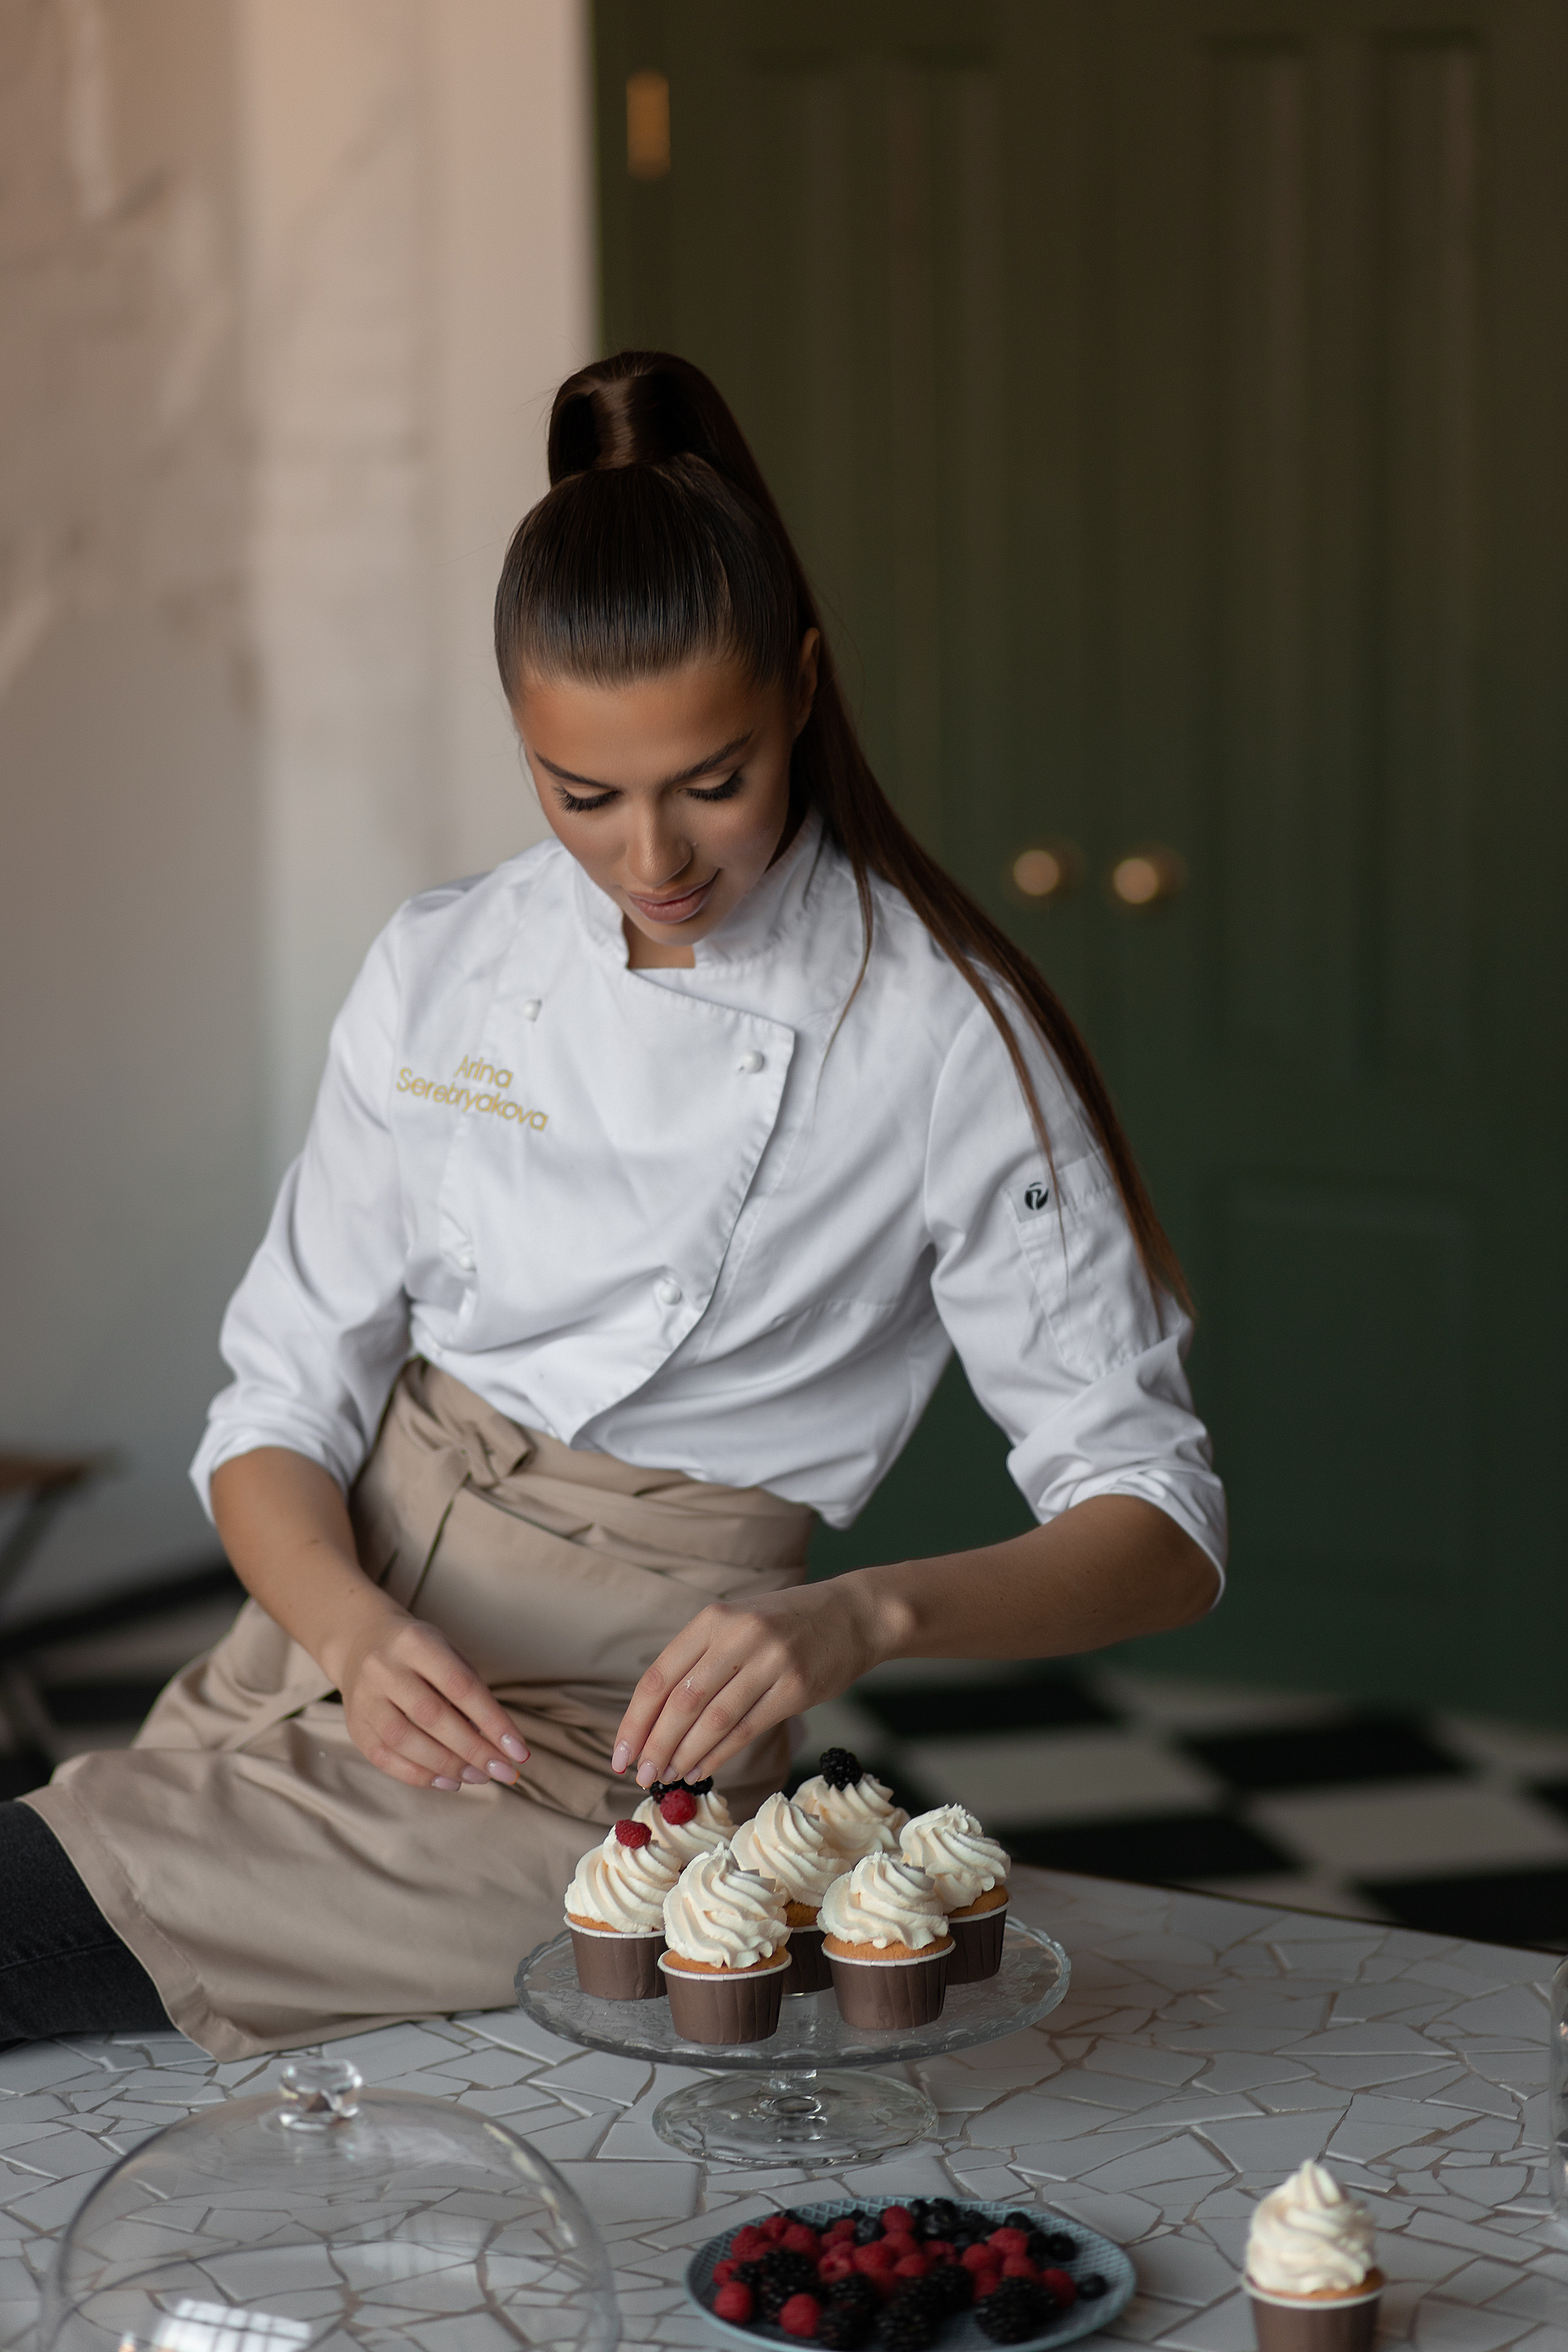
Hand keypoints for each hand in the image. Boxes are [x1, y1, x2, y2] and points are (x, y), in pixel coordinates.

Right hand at [328, 1598, 530, 1791]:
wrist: (363, 1643)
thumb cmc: (420, 1654)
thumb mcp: (449, 1654)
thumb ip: (470, 1692)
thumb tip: (497, 1743)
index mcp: (416, 1643)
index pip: (461, 1686)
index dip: (493, 1722)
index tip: (519, 1750)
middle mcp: (384, 1668)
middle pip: (432, 1716)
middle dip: (474, 1750)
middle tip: (503, 1770)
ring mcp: (364, 1698)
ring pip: (405, 1741)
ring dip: (448, 1766)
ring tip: (479, 1776)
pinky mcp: (355, 1725)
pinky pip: (385, 1758)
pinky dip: (420, 1775)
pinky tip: (449, 1781)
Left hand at [610, 1577, 887, 1789]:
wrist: (853, 1614)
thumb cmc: (785, 1624)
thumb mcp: (736, 1625)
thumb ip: (699, 1662)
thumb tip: (655, 1723)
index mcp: (713, 1620)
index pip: (659, 1677)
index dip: (635, 1720)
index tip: (620, 1754)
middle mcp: (739, 1636)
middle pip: (682, 1703)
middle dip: (655, 1746)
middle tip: (641, 1776)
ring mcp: (770, 1662)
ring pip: (713, 1720)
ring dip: (684, 1756)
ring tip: (667, 1778)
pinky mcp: (796, 1688)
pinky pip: (747, 1729)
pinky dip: (719, 1755)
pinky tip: (701, 1770)